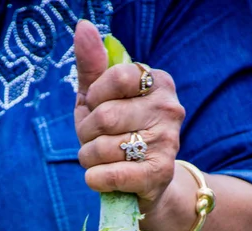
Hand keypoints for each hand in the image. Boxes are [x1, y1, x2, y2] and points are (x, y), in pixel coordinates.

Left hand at [74, 20, 184, 213]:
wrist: (147, 182)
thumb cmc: (119, 134)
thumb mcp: (101, 98)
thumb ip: (92, 65)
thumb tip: (83, 27)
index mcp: (157, 82)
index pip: (115, 77)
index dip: (94, 98)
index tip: (96, 108)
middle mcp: (169, 109)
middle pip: (105, 117)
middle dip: (86, 133)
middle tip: (93, 140)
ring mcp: (167, 143)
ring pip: (103, 148)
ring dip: (88, 158)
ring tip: (100, 160)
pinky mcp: (158, 174)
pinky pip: (111, 174)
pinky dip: (95, 178)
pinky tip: (99, 178)